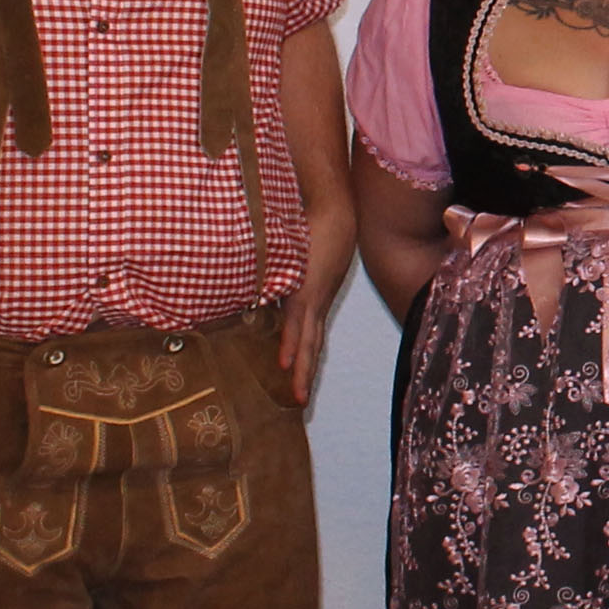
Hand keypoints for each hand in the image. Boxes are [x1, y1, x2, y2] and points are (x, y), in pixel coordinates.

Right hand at [279, 205, 357, 407]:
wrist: (335, 208)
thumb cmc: (317, 222)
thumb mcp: (301, 251)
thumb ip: (288, 264)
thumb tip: (274, 269)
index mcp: (315, 295)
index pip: (308, 330)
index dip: (303, 351)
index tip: (298, 372)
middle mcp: (317, 302)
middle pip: (310, 344)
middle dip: (306, 372)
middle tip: (302, 400)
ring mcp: (312, 298)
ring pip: (305, 341)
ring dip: (302, 369)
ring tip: (299, 396)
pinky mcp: (305, 291)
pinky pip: (294, 324)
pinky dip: (290, 345)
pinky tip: (284, 365)